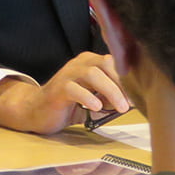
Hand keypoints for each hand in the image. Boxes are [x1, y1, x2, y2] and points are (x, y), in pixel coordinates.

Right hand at [0, 52, 128, 134]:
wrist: (36, 111)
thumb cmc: (67, 106)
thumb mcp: (94, 101)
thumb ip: (109, 99)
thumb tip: (130, 102)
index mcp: (90, 63)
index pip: (114, 63)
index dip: (128, 78)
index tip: (138, 95)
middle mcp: (79, 63)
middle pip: (106, 64)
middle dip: (122, 83)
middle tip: (131, 102)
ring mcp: (67, 74)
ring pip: (92, 74)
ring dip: (110, 90)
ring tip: (120, 108)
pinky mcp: (57, 88)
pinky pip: (74, 88)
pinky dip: (88, 97)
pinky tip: (96, 107)